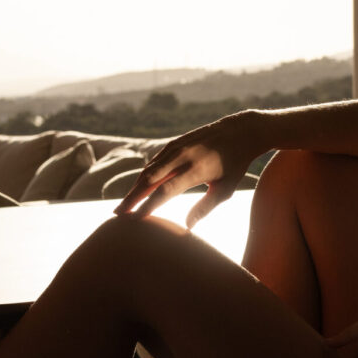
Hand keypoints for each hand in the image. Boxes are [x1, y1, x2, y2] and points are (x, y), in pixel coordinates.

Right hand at [114, 111, 263, 225]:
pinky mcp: (174, 143)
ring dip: (134, 188)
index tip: (136, 219)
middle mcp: (183, 157)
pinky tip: (137, 189)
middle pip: (149, 180)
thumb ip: (205, 207)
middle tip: (118, 215)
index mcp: (196, 170)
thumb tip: (187, 226)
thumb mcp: (226, 189)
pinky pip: (154, 162)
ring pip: (148, 170)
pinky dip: (144, 176)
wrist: (239, 132)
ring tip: (124, 205)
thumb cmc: (234, 165)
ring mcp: (177, 148)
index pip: (165, 191)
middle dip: (132, 198)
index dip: (148, 205)